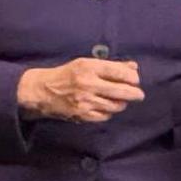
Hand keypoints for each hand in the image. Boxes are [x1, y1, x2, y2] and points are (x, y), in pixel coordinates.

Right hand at [17, 57, 143, 123]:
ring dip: (122, 104)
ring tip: (120, 100)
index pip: (119, 72)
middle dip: (135, 94)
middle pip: (121, 91)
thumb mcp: (86, 64)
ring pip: (115, 105)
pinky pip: (105, 116)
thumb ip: (110, 66)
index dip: (132, 78)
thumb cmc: (67, 75)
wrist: (42, 91)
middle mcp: (88, 84)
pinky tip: (107, 108)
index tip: (135, 80)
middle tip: (138, 95)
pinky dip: (109, 112)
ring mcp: (85, 101)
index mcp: (89, 67)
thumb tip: (133, 67)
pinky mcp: (82, 115)